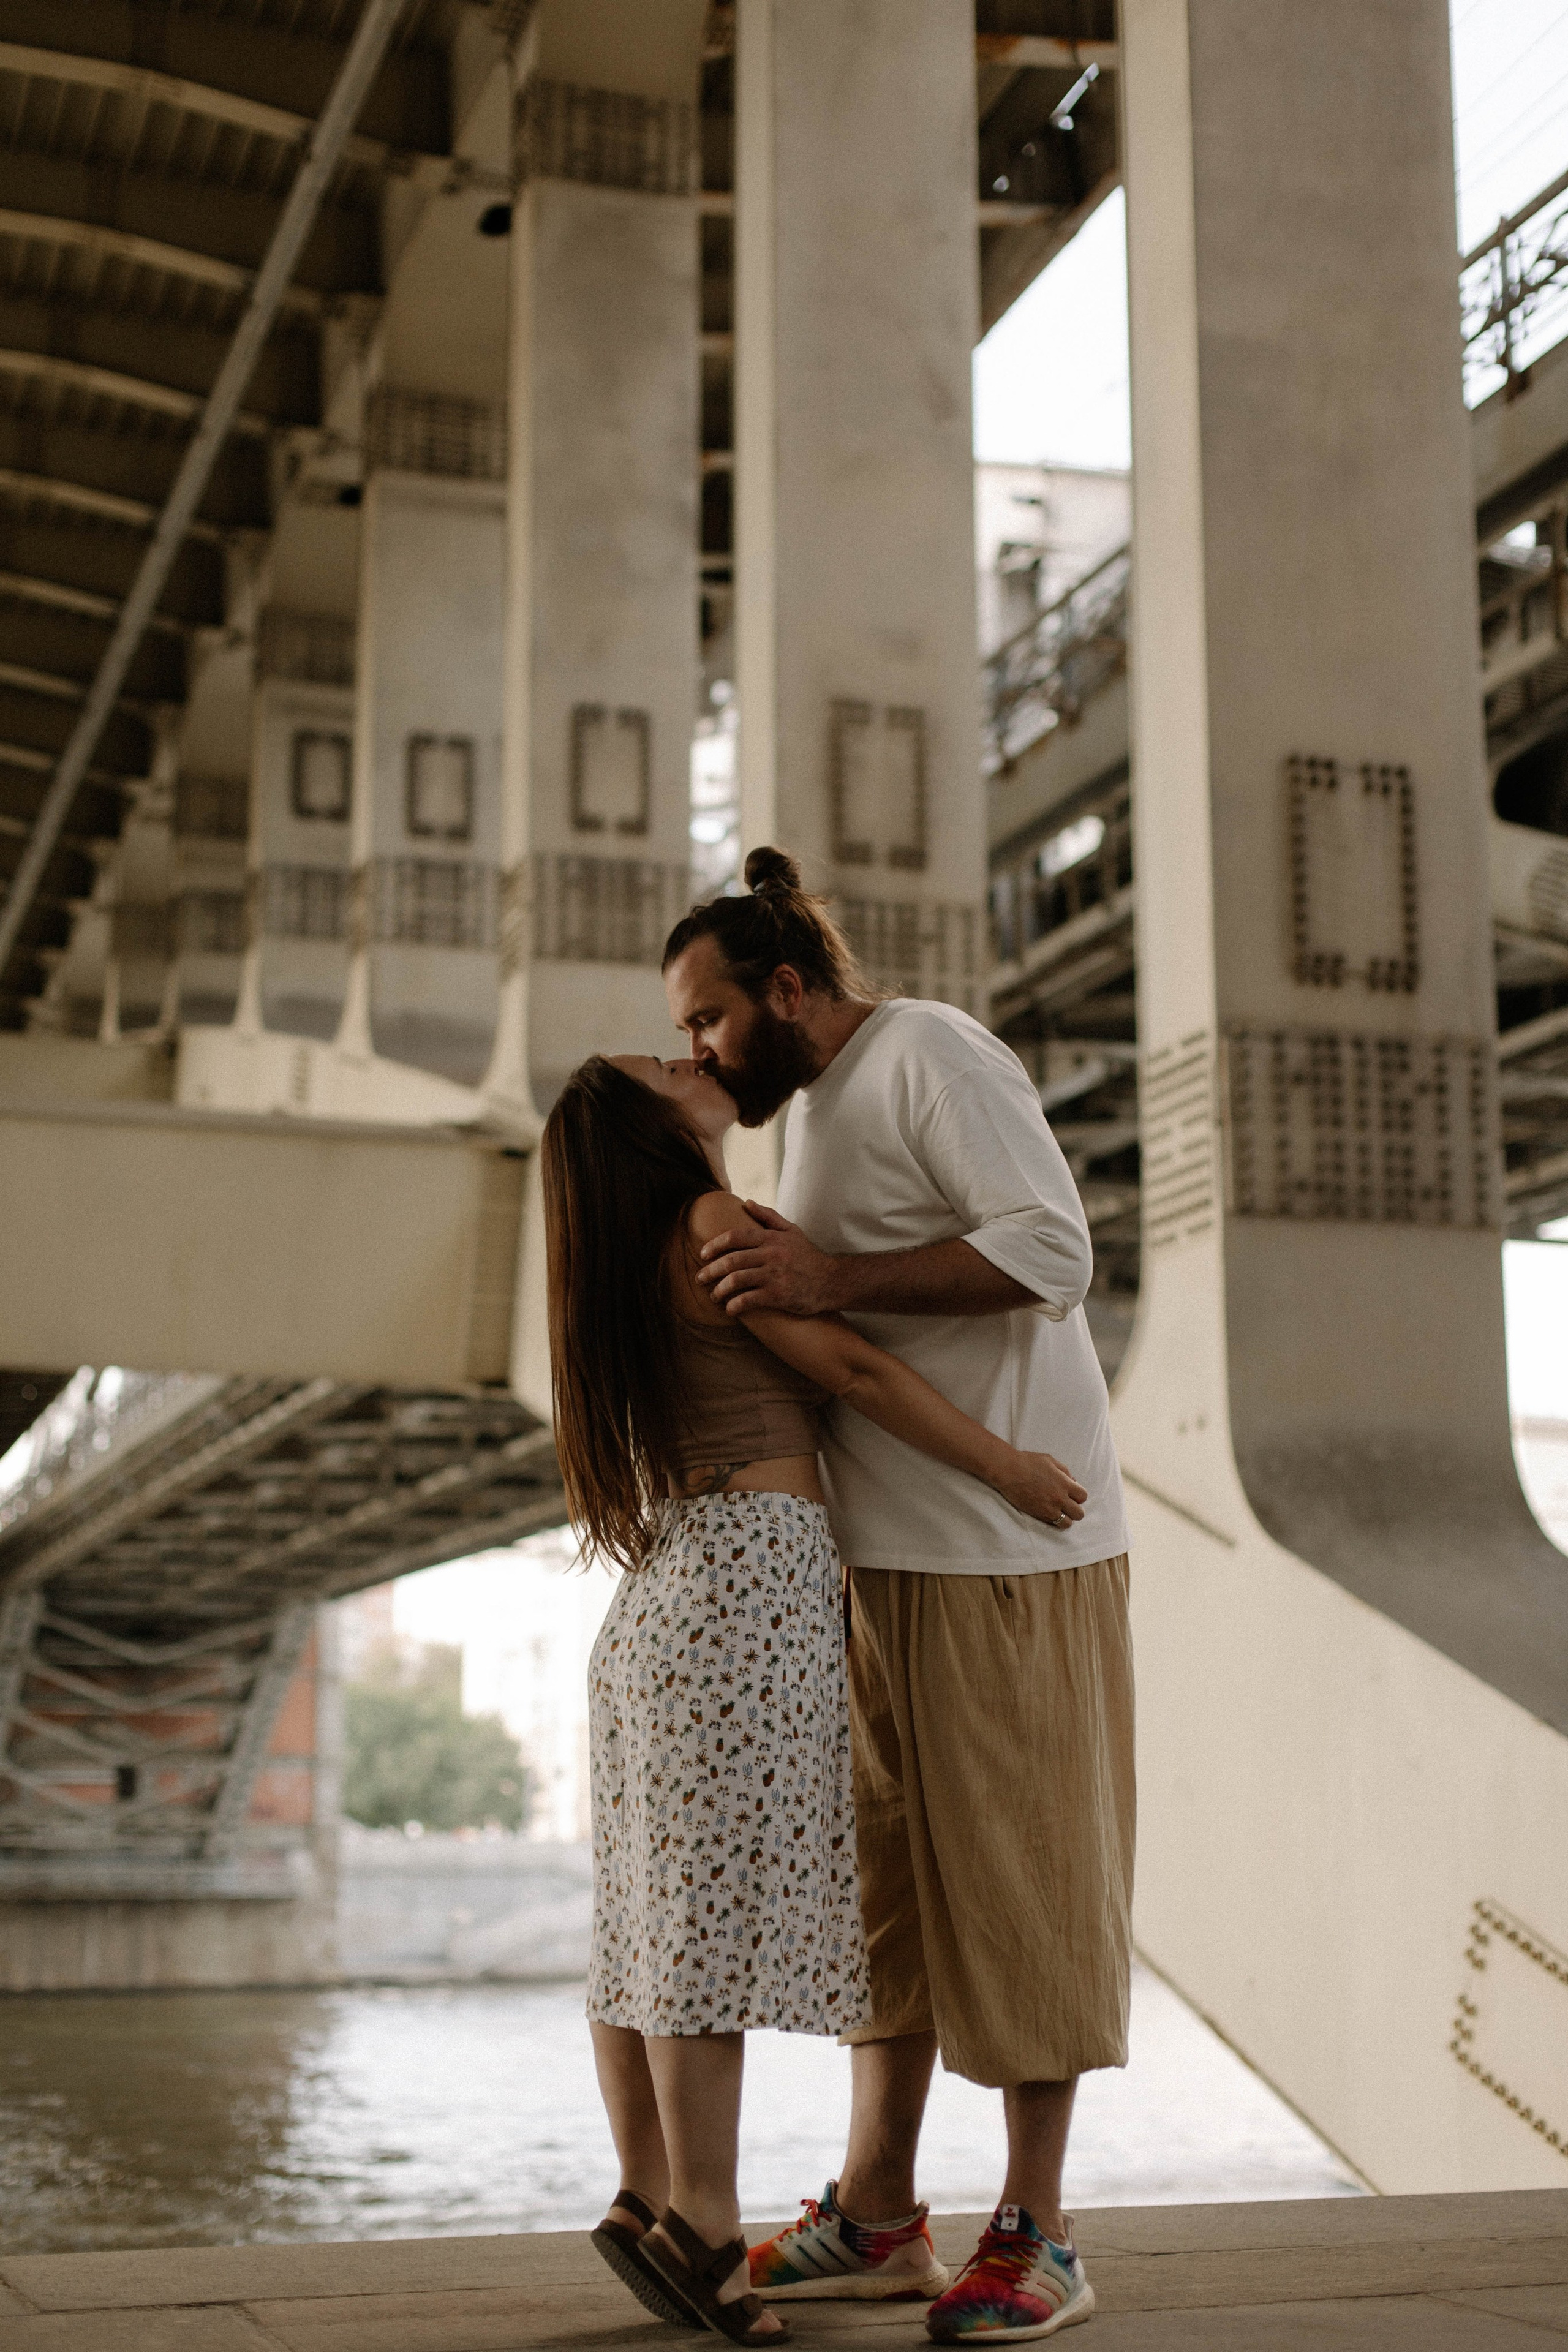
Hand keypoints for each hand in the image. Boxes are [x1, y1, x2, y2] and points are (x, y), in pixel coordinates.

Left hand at [697, 1202, 839, 1316]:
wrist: (833, 1281)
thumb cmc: (809, 1256)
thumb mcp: (792, 1231)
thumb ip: (768, 1217)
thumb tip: (746, 1203)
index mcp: (771, 1238)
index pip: (735, 1237)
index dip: (715, 1245)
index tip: (703, 1254)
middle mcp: (771, 1254)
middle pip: (731, 1260)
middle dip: (710, 1270)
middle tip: (700, 1279)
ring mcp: (774, 1275)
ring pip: (736, 1280)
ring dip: (719, 1290)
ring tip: (714, 1296)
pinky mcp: (778, 1295)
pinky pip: (748, 1300)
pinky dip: (734, 1305)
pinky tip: (730, 1309)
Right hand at [996, 1452, 1087, 1529]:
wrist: (1008, 1471)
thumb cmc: (1028, 1462)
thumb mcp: (1050, 1460)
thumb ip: (1065, 1471)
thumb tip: (1073, 1481)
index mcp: (1064, 1483)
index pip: (1083, 1497)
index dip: (1079, 1495)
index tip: (1072, 1493)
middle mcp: (1059, 1498)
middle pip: (1079, 1513)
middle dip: (1075, 1509)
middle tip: (1067, 1503)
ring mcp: (1048, 1509)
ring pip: (1067, 1523)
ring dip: (1066, 1517)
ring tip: (1059, 1511)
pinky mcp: (1038, 1515)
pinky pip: (1052, 1524)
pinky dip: (1054, 1519)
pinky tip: (1049, 1511)